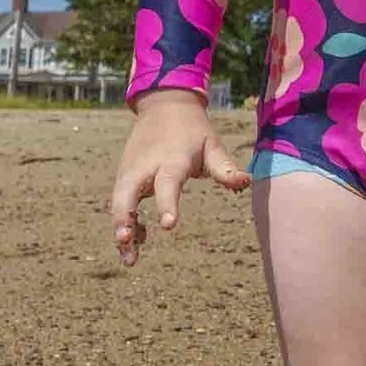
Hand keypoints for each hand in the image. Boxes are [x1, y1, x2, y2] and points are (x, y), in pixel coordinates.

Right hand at [109, 90, 249, 264]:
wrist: (165, 106)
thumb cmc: (194, 131)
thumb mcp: (212, 144)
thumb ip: (225, 167)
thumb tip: (246, 182)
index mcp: (171, 159)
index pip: (167, 183)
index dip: (167, 204)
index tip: (168, 225)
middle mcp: (145, 167)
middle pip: (127, 193)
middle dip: (124, 218)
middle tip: (125, 241)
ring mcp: (130, 172)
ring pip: (119, 202)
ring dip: (121, 229)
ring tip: (129, 259)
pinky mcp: (124, 178)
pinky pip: (121, 204)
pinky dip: (125, 223)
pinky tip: (134, 245)